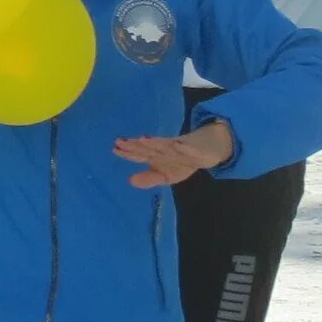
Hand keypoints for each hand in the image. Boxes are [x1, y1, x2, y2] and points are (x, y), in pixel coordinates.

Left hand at [115, 118, 233, 188]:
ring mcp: (178, 147)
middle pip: (149, 147)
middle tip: (120, 141)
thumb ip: (149, 179)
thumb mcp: (166, 176)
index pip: (139, 154)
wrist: (206, 150)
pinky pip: (189, 148)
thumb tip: (130, 181)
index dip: (128, 152)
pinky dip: (184, 146)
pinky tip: (178, 145)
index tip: (115, 148)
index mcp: (156, 155)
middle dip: (136, 144)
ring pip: (166, 144)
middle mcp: (164, 149)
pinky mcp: (194, 148)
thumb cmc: (182, 162)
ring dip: (155, 142)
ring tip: (143, 140)